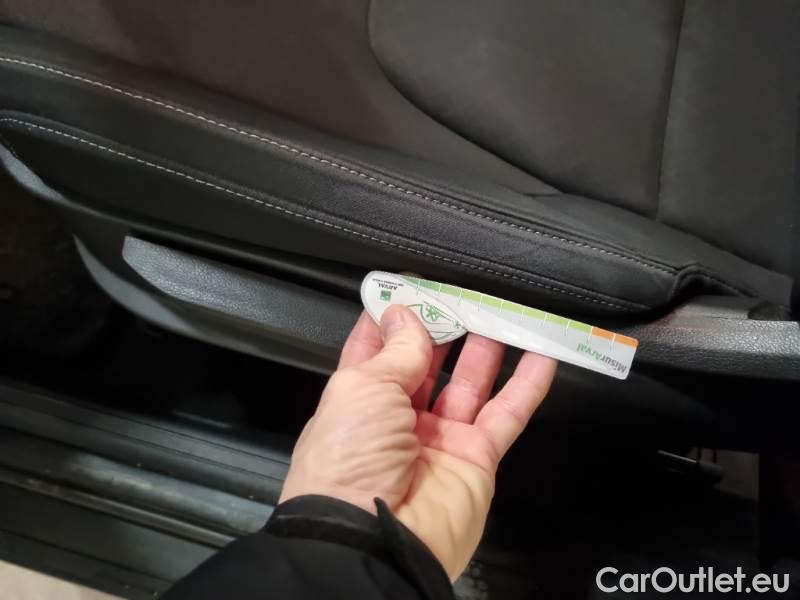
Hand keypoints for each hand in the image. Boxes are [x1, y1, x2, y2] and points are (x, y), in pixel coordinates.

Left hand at [279, 306, 556, 579]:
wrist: (374, 537)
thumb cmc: (348, 458)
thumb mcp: (362, 389)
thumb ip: (396, 351)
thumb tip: (405, 314)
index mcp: (360, 400)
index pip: (377, 348)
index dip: (394, 317)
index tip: (412, 285)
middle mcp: (398, 418)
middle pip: (429, 363)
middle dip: (446, 328)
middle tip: (465, 294)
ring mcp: (440, 438)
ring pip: (470, 383)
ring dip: (488, 349)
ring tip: (503, 313)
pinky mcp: (476, 458)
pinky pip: (506, 415)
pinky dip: (527, 387)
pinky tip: (543, 356)